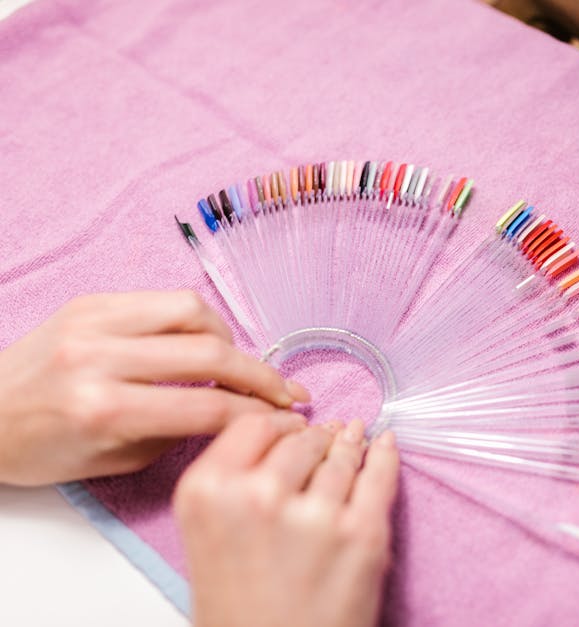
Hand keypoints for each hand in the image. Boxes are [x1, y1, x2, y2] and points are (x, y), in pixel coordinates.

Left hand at [0, 291, 308, 484]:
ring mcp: (94, 321)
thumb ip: (176, 433)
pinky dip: (197, 320)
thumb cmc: (40, 450)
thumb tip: (231, 410)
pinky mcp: (92, 300)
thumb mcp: (113, 463)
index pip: (206, 406)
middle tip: (286, 391)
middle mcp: (99, 358)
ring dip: (229, 340)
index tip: (287, 417)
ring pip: (193, 312)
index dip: (257, 413)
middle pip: (210, 354)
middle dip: (261, 375)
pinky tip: (201, 340)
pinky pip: (164, 299)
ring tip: (235, 364)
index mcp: (102, 410)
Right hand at [175, 417, 398, 626]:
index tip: (289, 427)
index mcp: (207, 494)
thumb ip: (232, 484)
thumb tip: (285, 438)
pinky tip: (385, 444)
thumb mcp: (205, 540)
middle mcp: (258, 496)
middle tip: (324, 438)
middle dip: (315, 439)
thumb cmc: (239, 617)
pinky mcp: (361, 534)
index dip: (276, 425)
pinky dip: (385, 457)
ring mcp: (315, 515)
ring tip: (353, 438)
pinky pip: (380, 477)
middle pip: (300, 439)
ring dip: (349, 446)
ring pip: (342, 456)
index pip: (251, 426)